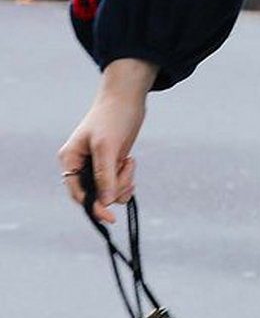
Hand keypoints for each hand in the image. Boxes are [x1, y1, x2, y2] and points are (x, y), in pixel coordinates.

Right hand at [59, 60, 155, 224]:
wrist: (127, 99)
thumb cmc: (112, 118)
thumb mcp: (107, 146)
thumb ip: (105, 174)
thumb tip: (105, 202)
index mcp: (70, 160)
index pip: (78, 194)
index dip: (94, 207)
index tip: (111, 218)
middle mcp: (80, 165)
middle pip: (95, 194)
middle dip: (113, 187)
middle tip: (126, 167)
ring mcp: (96, 166)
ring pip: (109, 191)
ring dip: (123, 183)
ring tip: (129, 161)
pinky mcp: (111, 164)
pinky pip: (117, 183)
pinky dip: (126, 179)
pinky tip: (131, 162)